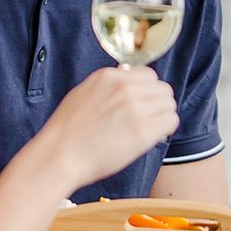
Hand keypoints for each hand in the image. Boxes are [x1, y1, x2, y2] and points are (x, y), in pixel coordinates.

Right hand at [37, 67, 178, 192]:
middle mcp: (125, 87)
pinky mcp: (143, 130)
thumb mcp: (83, 94)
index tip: (142, 105)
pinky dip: (165, 129)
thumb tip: (125, 82)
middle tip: (148, 120)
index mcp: (110, 77)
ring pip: (169, 104)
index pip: (148, 75)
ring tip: (148, 130)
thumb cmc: (66, 132)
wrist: (59, 155)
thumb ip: (107, 87)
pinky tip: (152, 138)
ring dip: (162, 117)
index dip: (147, 92)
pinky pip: (171, 121)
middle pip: (162, 89)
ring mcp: (135, 108)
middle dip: (157, 104)